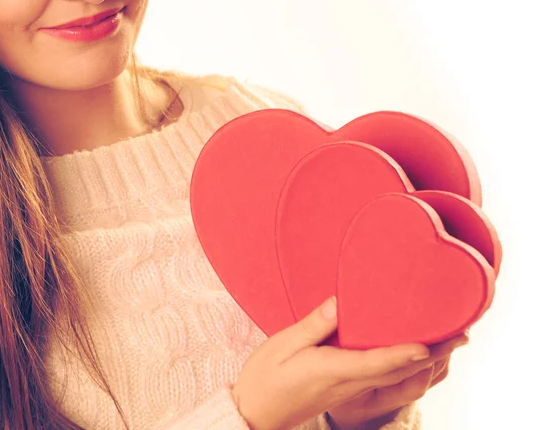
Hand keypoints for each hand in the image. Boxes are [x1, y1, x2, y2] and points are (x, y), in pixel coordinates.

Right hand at [231, 296, 432, 429]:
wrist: (256, 412)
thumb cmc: (265, 378)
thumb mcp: (282, 345)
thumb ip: (313, 325)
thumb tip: (338, 303)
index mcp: (330, 370)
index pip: (375, 363)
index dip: (404, 353)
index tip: (431, 342)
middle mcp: (346, 383)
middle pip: (396, 372)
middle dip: (431, 355)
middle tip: (460, 335)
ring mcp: (348, 390)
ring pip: (394, 378)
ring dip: (423, 361)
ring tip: (446, 342)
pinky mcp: (345, 391)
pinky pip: (383, 379)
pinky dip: (404, 366)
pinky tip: (411, 354)